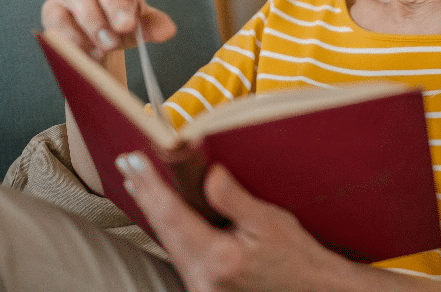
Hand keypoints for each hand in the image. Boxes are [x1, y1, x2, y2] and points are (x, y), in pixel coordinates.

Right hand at [41, 0, 176, 59]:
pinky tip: (88, 52)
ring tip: (108, 46)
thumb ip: (153, 25)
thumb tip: (168, 29)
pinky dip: (73, 36)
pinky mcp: (52, 9)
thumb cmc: (120, 24)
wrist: (96, 42)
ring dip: (93, 20)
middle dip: (113, 2)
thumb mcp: (140, 25)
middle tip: (126, 27)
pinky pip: (58, 18)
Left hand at [116, 152, 349, 291]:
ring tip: (137, 182)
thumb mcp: (272, 223)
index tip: (134, 161)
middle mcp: (203, 278)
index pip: (173, 215)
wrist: (314, 290)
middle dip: (144, 194)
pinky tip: (162, 213)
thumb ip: (236, 200)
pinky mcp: (204, 288)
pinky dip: (168, 228)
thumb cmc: (297, 257)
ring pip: (168, 242)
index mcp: (220, 258)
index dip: (151, 185)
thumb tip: (209, 175)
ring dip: (153, 210)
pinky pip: (179, 253)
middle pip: (163, 229)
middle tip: (127, 164)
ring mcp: (201, 287)